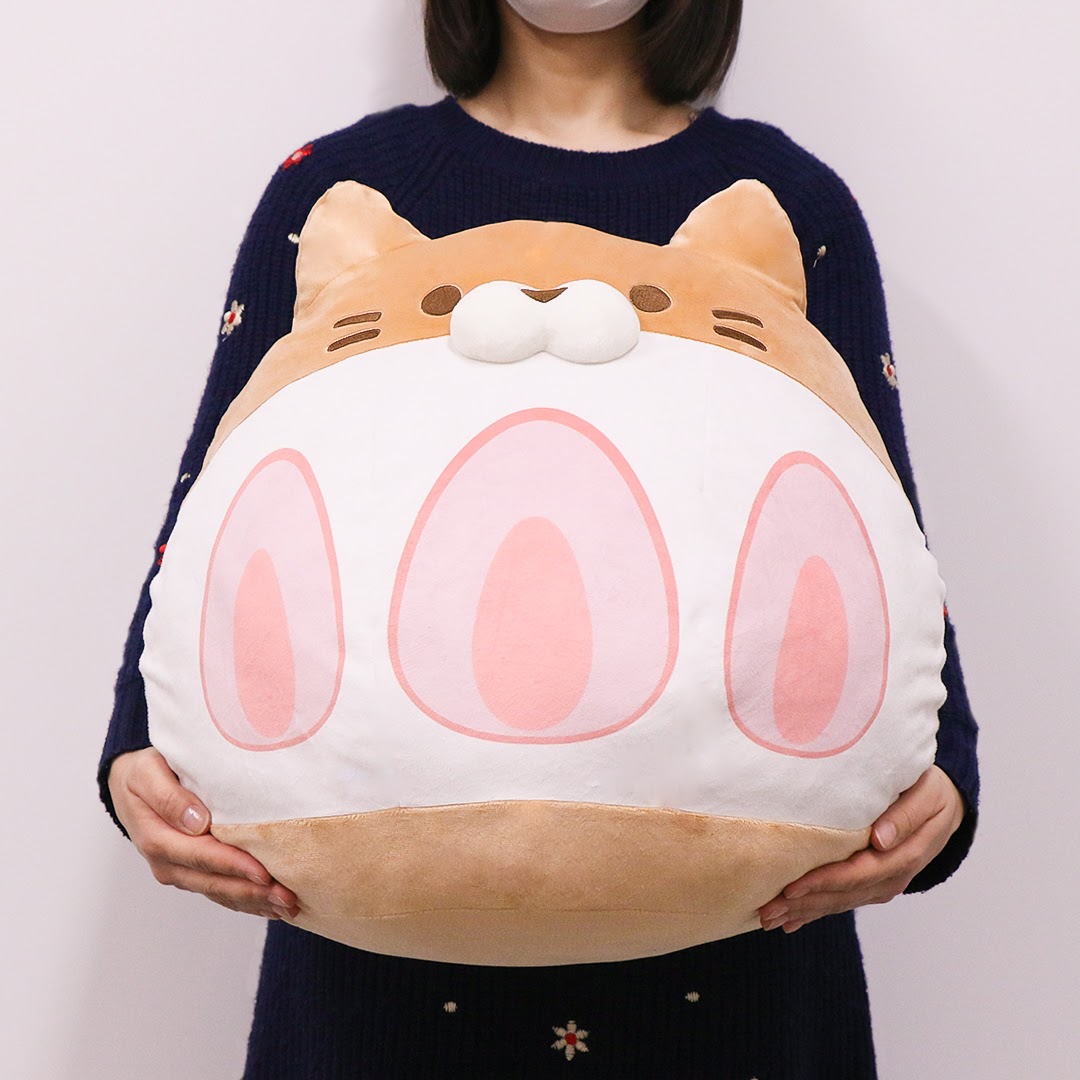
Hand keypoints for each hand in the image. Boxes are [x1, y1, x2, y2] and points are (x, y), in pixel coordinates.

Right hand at [108, 747, 299, 920]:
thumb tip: (197, 822)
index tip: (264, 873)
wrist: (129, 785)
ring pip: (220, 893)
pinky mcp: (191, 872)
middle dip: (253, 892)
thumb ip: (169, 797)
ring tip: (288, 907)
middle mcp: (167, 863)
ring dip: (254, 902)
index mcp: (157, 839)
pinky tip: (270, 907)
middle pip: (214, 883)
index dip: (234, 866)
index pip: (202, 856)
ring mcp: (179, 871)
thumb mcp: (147, 773)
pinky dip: (245, 901)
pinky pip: (220, 892)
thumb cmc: (142, 773)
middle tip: (288, 898)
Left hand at [757, 765, 964, 933]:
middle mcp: (891, 876)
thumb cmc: (930, 791)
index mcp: (903, 855)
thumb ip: (904, 816)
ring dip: (804, 912)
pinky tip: (792, 921)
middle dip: (803, 905)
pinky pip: (842, 899)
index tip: (792, 887)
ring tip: (769, 918)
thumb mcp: (926, 795)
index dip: (824, 882)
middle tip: (766, 911)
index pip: (857, 873)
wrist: (946, 805)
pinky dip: (816, 910)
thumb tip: (879, 840)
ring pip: (838, 902)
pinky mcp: (872, 883)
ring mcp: (881, 884)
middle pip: (842, 895)